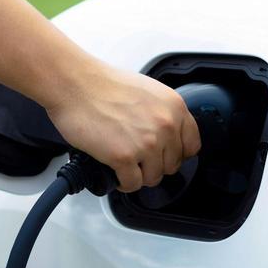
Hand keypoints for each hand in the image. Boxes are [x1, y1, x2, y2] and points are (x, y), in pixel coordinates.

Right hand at [45, 61, 200, 192]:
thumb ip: (162, 113)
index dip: (176, 153)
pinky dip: (123, 182)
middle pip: (172, 165)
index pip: (191, 145)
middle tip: (137, 157)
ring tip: (124, 163)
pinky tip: (114, 170)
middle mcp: (165, 125)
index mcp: (174, 107)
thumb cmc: (103, 84)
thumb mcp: (148, 91)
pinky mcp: (124, 157)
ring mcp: (146, 143)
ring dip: (138, 174)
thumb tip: (166, 135)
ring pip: (153, 177)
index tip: (164, 155)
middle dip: (154, 164)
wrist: (75, 83)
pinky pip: (132, 184)